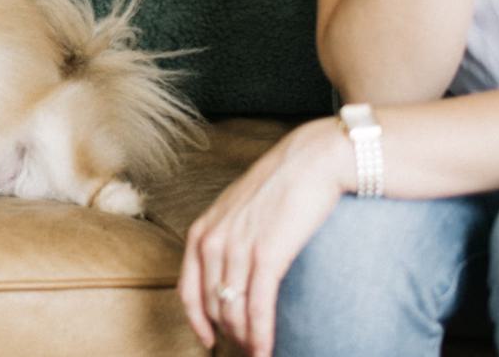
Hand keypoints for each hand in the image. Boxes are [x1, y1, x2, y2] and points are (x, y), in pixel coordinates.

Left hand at [179, 119, 350, 356]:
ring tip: (258, 352)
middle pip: (212, 305)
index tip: (208, 340)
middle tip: (246, 349)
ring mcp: (237, 249)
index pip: (187, 290)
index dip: (197, 321)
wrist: (311, 161)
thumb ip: (226, 239)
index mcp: (201, 232)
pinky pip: (258, 306)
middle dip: (228, 334)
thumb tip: (230, 272)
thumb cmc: (279, 186)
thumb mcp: (236, 210)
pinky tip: (266, 348)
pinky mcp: (266, 255)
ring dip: (245, 339)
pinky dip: (261, 333)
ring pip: (233, 310)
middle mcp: (212, 242)